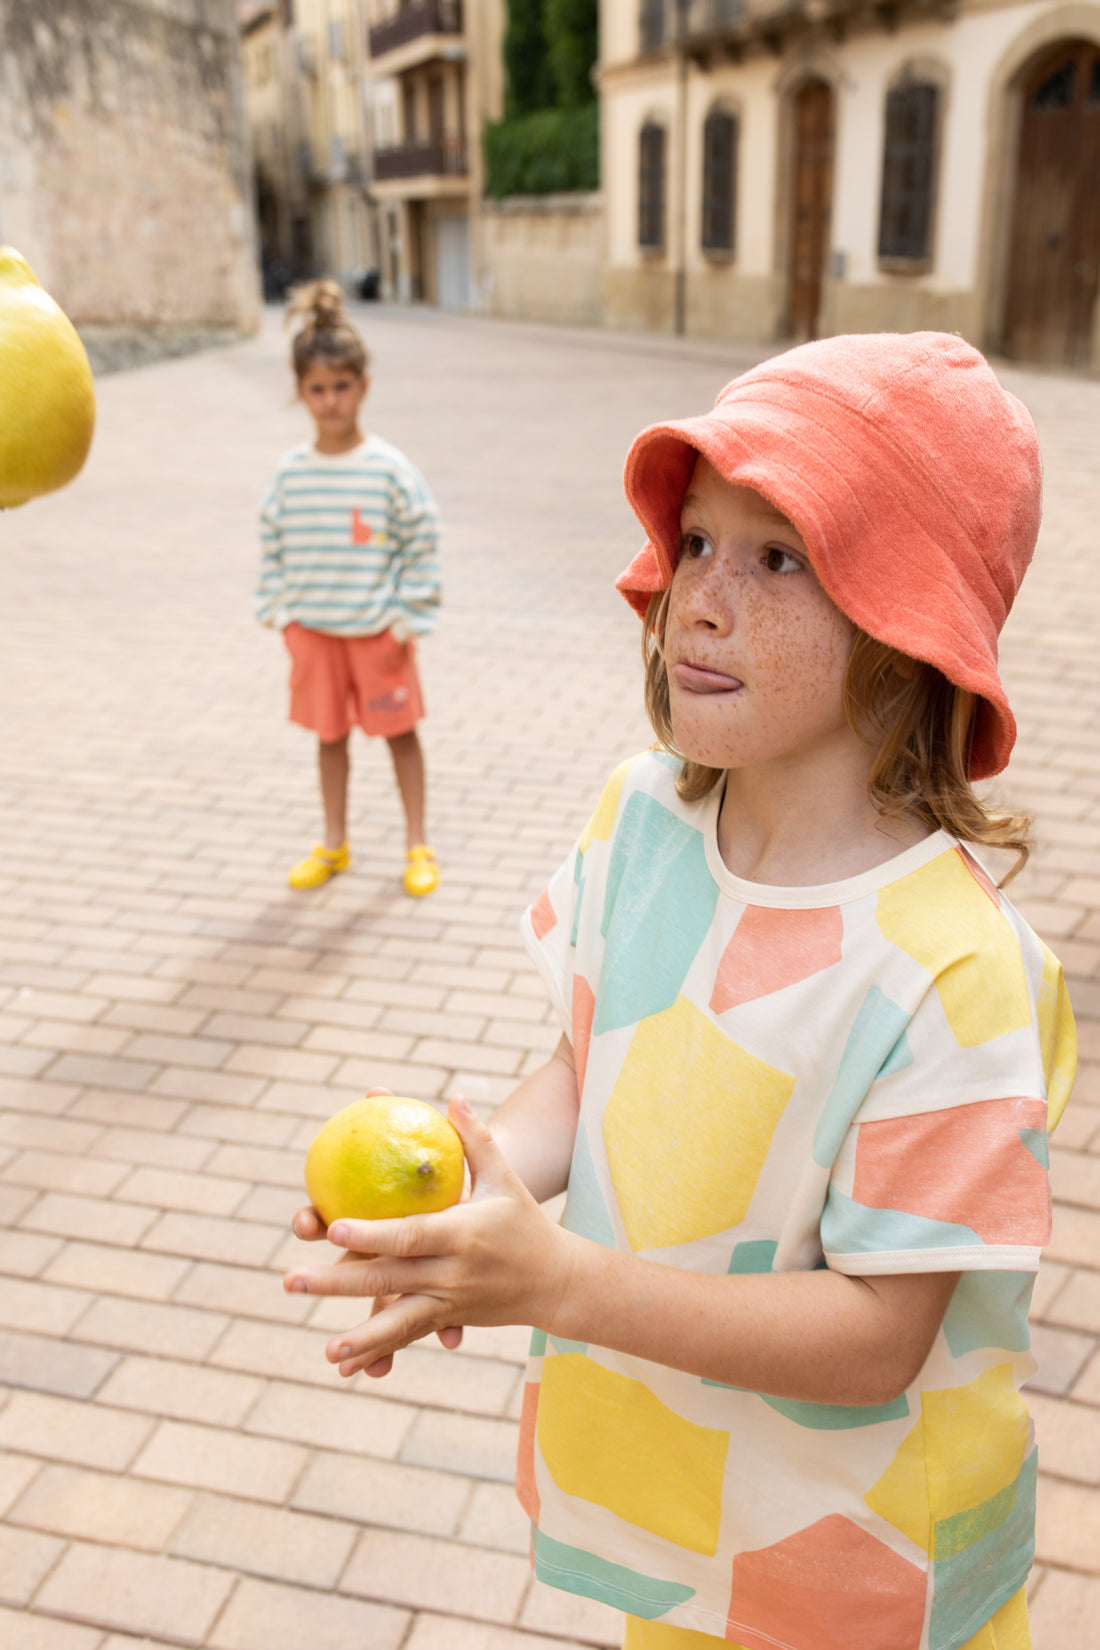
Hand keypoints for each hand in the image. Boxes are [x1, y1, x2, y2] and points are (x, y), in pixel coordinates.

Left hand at [283, 1095, 575, 1377]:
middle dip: (337, 1283)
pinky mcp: (447, 1319)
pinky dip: (377, 1352)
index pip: (410, 1235)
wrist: (556, 1280)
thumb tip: (452, 1096)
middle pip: (388, 1280)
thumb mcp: (505, 1178)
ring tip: (324, 1348)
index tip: (332, 1228)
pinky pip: (407, 1337)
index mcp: (463, 1235)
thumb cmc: (524, 1219)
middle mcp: (453, 1273)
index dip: (371, 1234)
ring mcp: (449, 1302)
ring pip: (398, 1322)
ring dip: (359, 1336)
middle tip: (290, 1280)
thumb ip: (476, 1139)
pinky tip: (342, 1365)